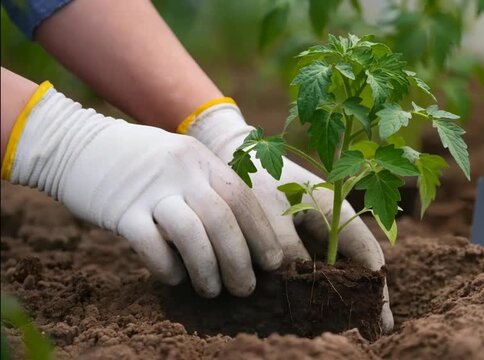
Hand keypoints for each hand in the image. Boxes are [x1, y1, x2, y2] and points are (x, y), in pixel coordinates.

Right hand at [5, 86, 282, 296]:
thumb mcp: (179, 159)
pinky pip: (150, 244)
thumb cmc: (139, 162)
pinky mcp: (120, 209)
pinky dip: (167, 266)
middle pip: (222, 218)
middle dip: (240, 259)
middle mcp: (179, 170)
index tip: (272, 263)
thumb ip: (207, 186)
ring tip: (213, 291)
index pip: (241, 197)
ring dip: (207, 269)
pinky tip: (173, 277)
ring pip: (190, 233)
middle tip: (246, 289)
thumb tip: (241, 235)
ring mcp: (149, 188)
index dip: (261, 233)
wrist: (75, 144)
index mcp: (199, 159)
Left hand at [184, 100, 393, 331]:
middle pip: (356, 265)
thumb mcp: (269, 212)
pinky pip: (313, 265)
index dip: (376, 288)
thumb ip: (286, 249)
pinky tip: (315, 306)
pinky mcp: (297, 236)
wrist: (234, 153)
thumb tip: (299, 286)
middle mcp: (331, 222)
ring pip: (335, 268)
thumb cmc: (254, 177)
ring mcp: (315, 230)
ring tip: (347, 325)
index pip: (368, 255)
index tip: (381, 320)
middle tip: (370, 332)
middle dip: (363, 296)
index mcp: (335, 210)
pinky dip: (316, 284)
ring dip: (340, 293)